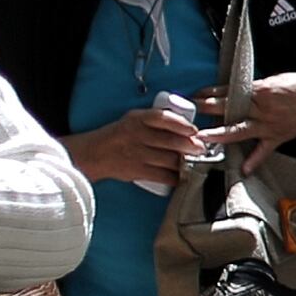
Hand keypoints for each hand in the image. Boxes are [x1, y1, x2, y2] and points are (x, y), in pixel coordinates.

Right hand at [67, 104, 209, 188]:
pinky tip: (181, 176)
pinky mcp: (137, 171)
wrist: (94, 154)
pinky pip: (163, 176)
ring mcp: (137, 154)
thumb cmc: (120, 135)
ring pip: (170, 159)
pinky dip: (175, 177)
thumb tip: (186, 125)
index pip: (163, 118)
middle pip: (171, 141)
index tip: (194, 130)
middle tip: (201, 148)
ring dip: (185, 162)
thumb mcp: (134, 119)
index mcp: (137, 119)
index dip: (182, 124)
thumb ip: (156, 119)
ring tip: (194, 161)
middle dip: (191, 146)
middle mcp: (137, 135)